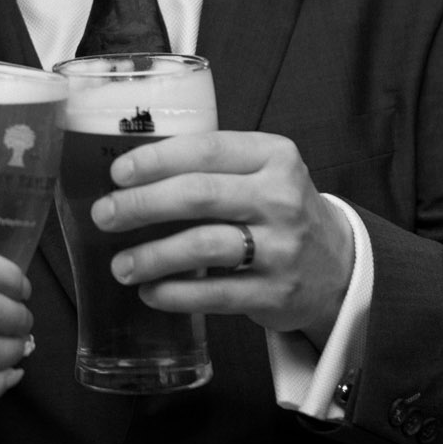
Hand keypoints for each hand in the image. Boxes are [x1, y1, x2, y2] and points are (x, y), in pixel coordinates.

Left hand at [93, 130, 354, 344]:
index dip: (156, 160)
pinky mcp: (276, 293)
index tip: (118, 173)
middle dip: (142, 205)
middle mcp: (280, 198)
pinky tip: (150, 292)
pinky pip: (215, 293)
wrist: (338, 265)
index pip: (207, 149)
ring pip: (203, 246)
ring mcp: (282, 248)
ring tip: (120, 265)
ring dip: (152, 256)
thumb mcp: (261, 172)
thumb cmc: (277, 209)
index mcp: (274, 156)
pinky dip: (175, 293)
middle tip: (105, 215)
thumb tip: (130, 174)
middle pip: (198, 196)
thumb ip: (211, 166)